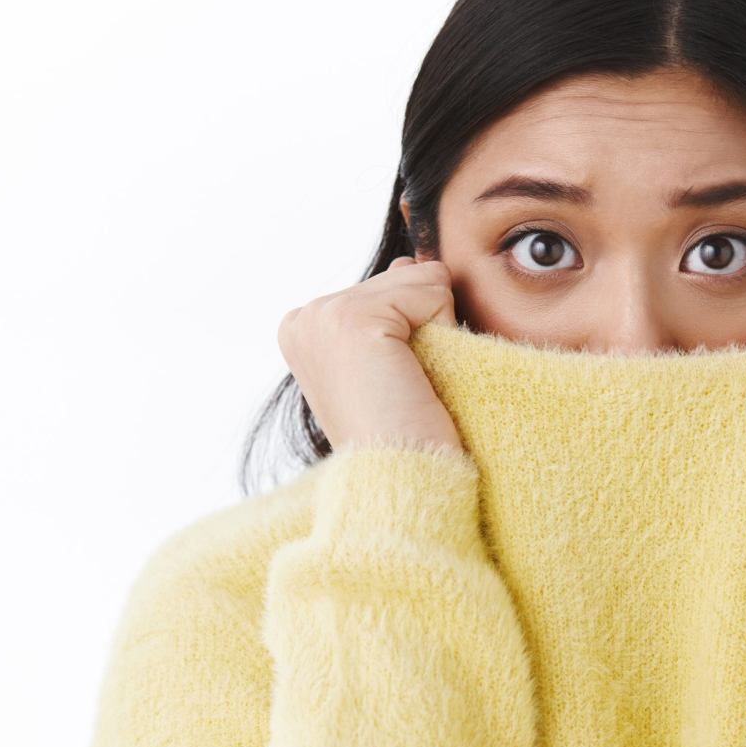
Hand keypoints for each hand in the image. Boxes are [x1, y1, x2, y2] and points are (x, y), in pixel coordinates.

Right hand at [277, 256, 464, 454]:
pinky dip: (442, 331)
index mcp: (302, 327)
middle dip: (422, 327)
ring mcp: (322, 315)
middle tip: (404, 388)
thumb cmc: (406, 436)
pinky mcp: (353, 319)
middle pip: (406, 275)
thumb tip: (409, 259)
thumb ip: (389, 307)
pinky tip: (415, 377)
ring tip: (409, 385)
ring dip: (435, 331)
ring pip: (423, 278)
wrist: (403, 487)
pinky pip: (433, 288)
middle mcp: (303, 316)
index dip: (412, 331)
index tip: (392, 384)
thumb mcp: (386, 364)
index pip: (388, 285)